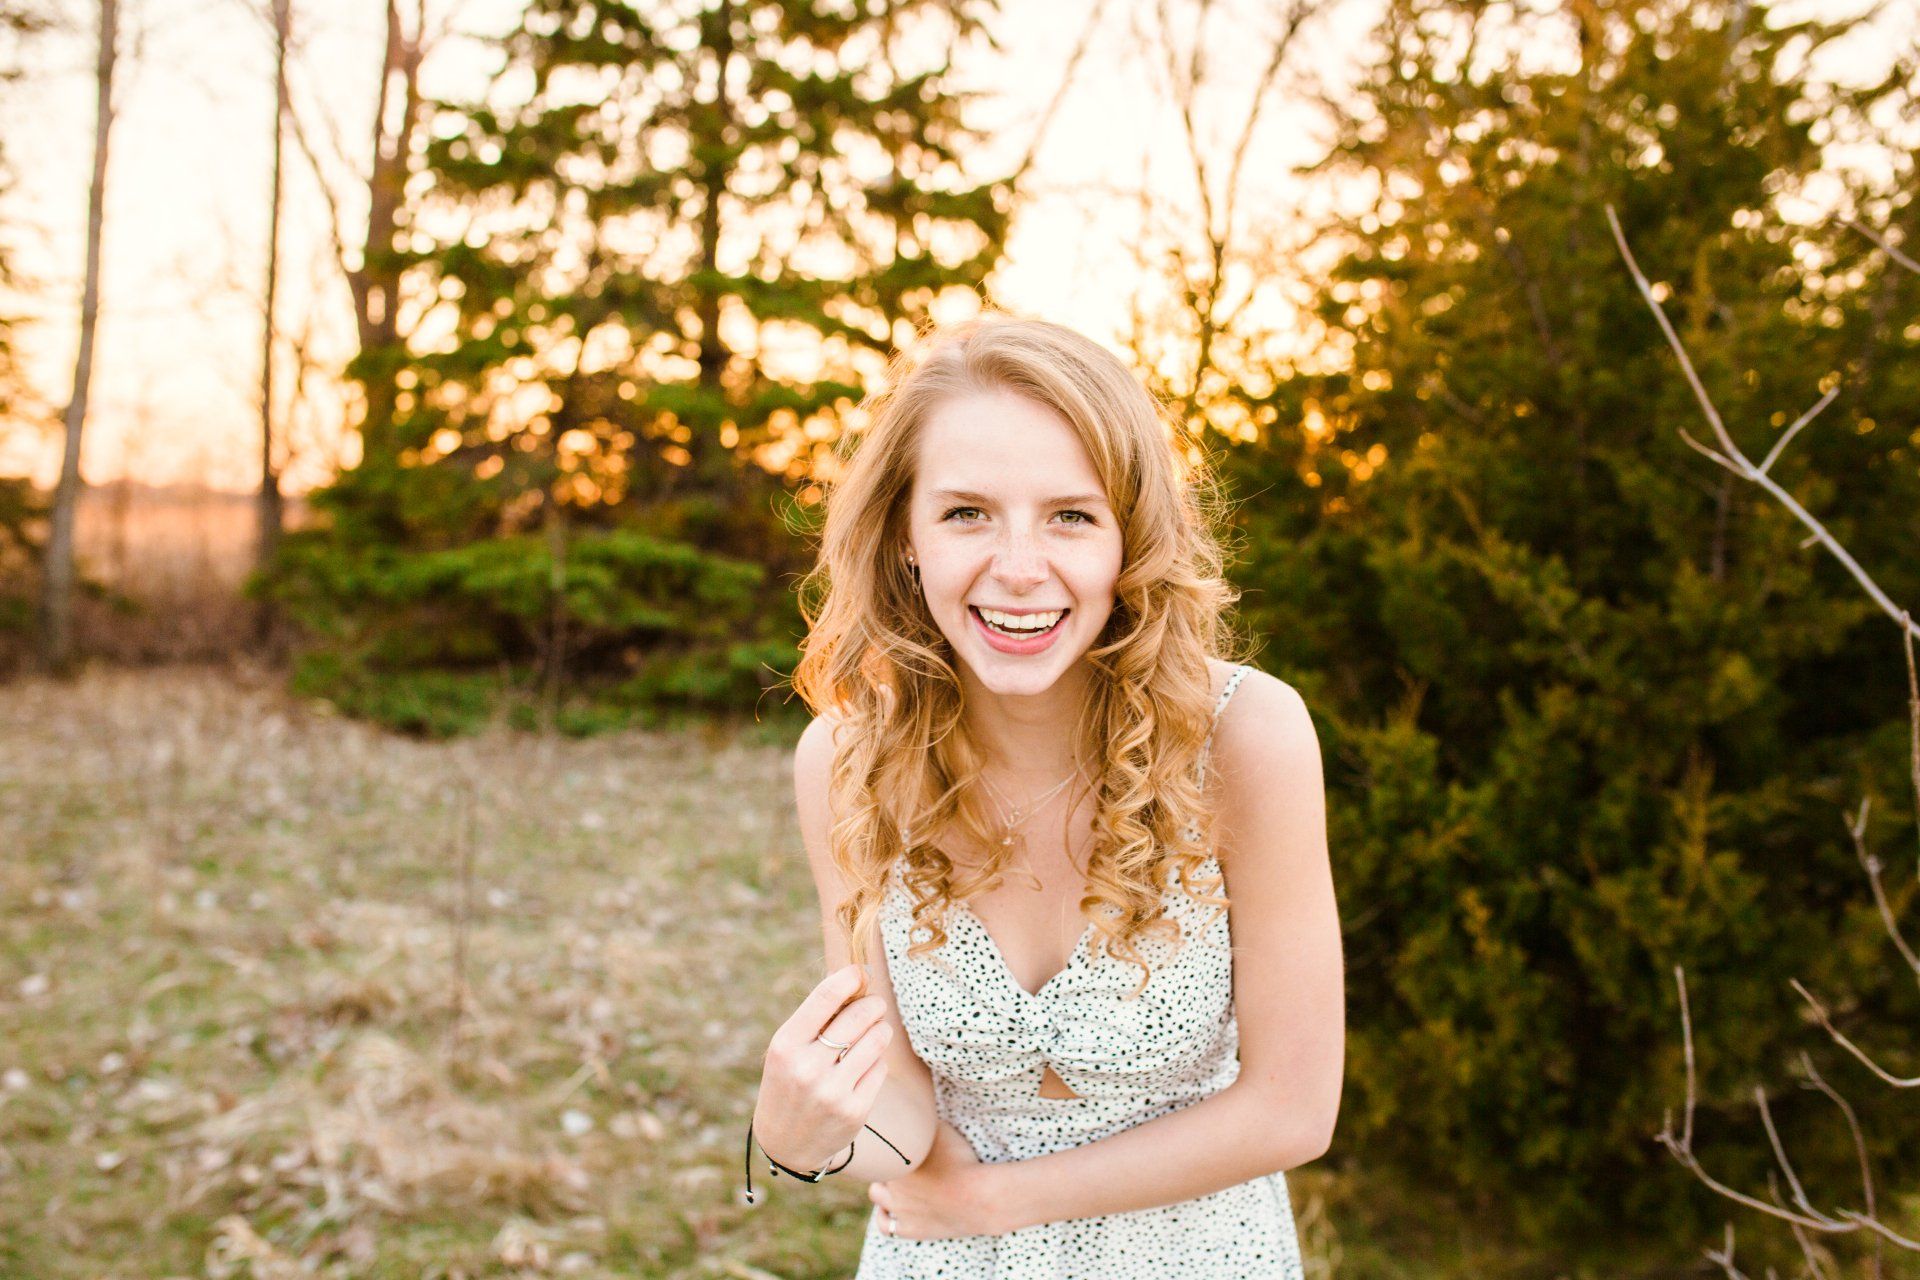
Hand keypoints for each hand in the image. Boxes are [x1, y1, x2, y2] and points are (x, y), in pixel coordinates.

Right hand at [753, 964, 893, 1173]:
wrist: (786, 1143)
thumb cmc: (788, 1083)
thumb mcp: (787, 1050)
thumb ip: (815, 1019)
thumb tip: (855, 978)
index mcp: (785, 1046)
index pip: (824, 998)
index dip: (849, 978)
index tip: (860, 972)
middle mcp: (807, 1068)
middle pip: (858, 1017)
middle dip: (873, 1004)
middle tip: (875, 1004)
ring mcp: (833, 1091)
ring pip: (876, 1041)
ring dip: (881, 1029)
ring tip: (876, 1030)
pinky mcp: (854, 1110)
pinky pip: (880, 1068)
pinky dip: (877, 1060)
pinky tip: (866, 1064)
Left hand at [867, 1118, 1001, 1239]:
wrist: (979, 1197)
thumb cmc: (963, 1160)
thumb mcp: (942, 1130)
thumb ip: (922, 1120)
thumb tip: (912, 1103)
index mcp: (896, 1159)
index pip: (877, 1149)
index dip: (885, 1145)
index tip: (893, 1142)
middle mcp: (892, 1185)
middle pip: (876, 1170)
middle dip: (884, 1164)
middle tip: (896, 1158)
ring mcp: (900, 1209)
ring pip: (876, 1196)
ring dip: (881, 1188)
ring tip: (893, 1181)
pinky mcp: (910, 1229)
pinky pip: (885, 1226)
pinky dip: (884, 1217)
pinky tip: (888, 1209)